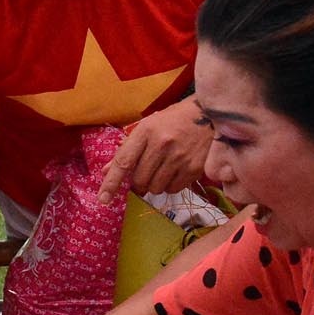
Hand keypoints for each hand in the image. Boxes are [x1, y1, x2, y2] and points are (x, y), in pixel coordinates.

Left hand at [100, 103, 214, 203]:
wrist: (210, 115)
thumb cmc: (174, 120)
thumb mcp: (148, 126)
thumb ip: (127, 149)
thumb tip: (106, 171)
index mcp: (146, 131)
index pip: (124, 161)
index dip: (111, 183)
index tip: (102, 199)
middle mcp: (162, 144)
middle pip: (139, 180)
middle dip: (138, 183)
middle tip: (145, 175)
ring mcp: (179, 157)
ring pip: (155, 188)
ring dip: (154, 185)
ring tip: (163, 170)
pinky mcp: (193, 168)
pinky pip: (172, 189)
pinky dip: (170, 185)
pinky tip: (176, 171)